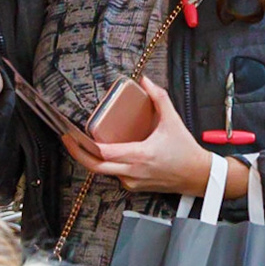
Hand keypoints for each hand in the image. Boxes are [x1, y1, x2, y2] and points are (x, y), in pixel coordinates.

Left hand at [63, 77, 249, 199]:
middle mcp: (132, 172)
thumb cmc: (185, 150)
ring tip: (84, 142)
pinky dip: (108, 164)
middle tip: (67, 139)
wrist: (197, 176)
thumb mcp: (172, 121)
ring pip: (104, 172)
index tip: (71, 134)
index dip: (82, 145)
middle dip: (77, 153)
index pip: (103, 153)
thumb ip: (159, 98)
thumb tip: (145, 79)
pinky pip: (114, 175)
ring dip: (93, 158)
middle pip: (94, 167)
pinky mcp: (133, 187)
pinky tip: (107, 151)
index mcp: (139, 155)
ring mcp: (131, 182)